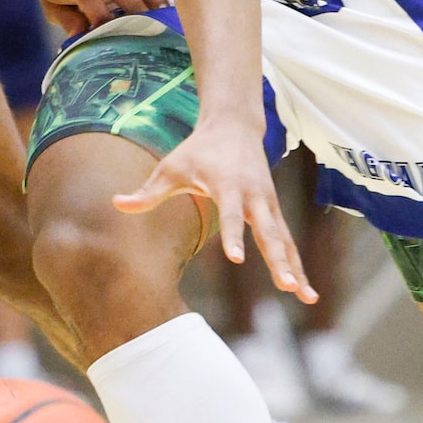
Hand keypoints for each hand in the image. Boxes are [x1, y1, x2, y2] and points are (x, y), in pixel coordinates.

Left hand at [113, 118, 315, 298]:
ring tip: (305, 297)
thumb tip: (116, 204)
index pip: (232, 214)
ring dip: (295, 268)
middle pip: (269, 231)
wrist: (234, 125)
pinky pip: (288, 241)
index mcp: (229, 185)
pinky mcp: (274, 211)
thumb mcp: (171, 167)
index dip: (234, 235)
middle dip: (277, 259)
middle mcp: (255, 195)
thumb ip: (148, 191)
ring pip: (285, 240)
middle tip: (286, 285)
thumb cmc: (198, 150)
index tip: (237, 258)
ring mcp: (268, 204)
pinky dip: (297, 264)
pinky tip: (304, 291)